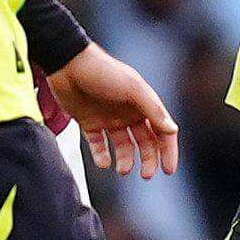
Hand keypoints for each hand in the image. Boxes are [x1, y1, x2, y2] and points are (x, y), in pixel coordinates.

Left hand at [48, 45, 180, 178]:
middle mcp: (128, 112)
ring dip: (126, 160)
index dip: (168, 151)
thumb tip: (172, 130)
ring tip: (122, 170)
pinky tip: (103, 162)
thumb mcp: (132, 88)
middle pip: (145, 142)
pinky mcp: (89, 122)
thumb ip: (153, 109)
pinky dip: (101, 156)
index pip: (162, 131)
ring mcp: (109, 118)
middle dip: (148, 160)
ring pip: (123, 147)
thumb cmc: (103, 71)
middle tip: (146, 175)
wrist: (67, 64)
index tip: (168, 170)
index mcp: (143, 104)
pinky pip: (98, 145)